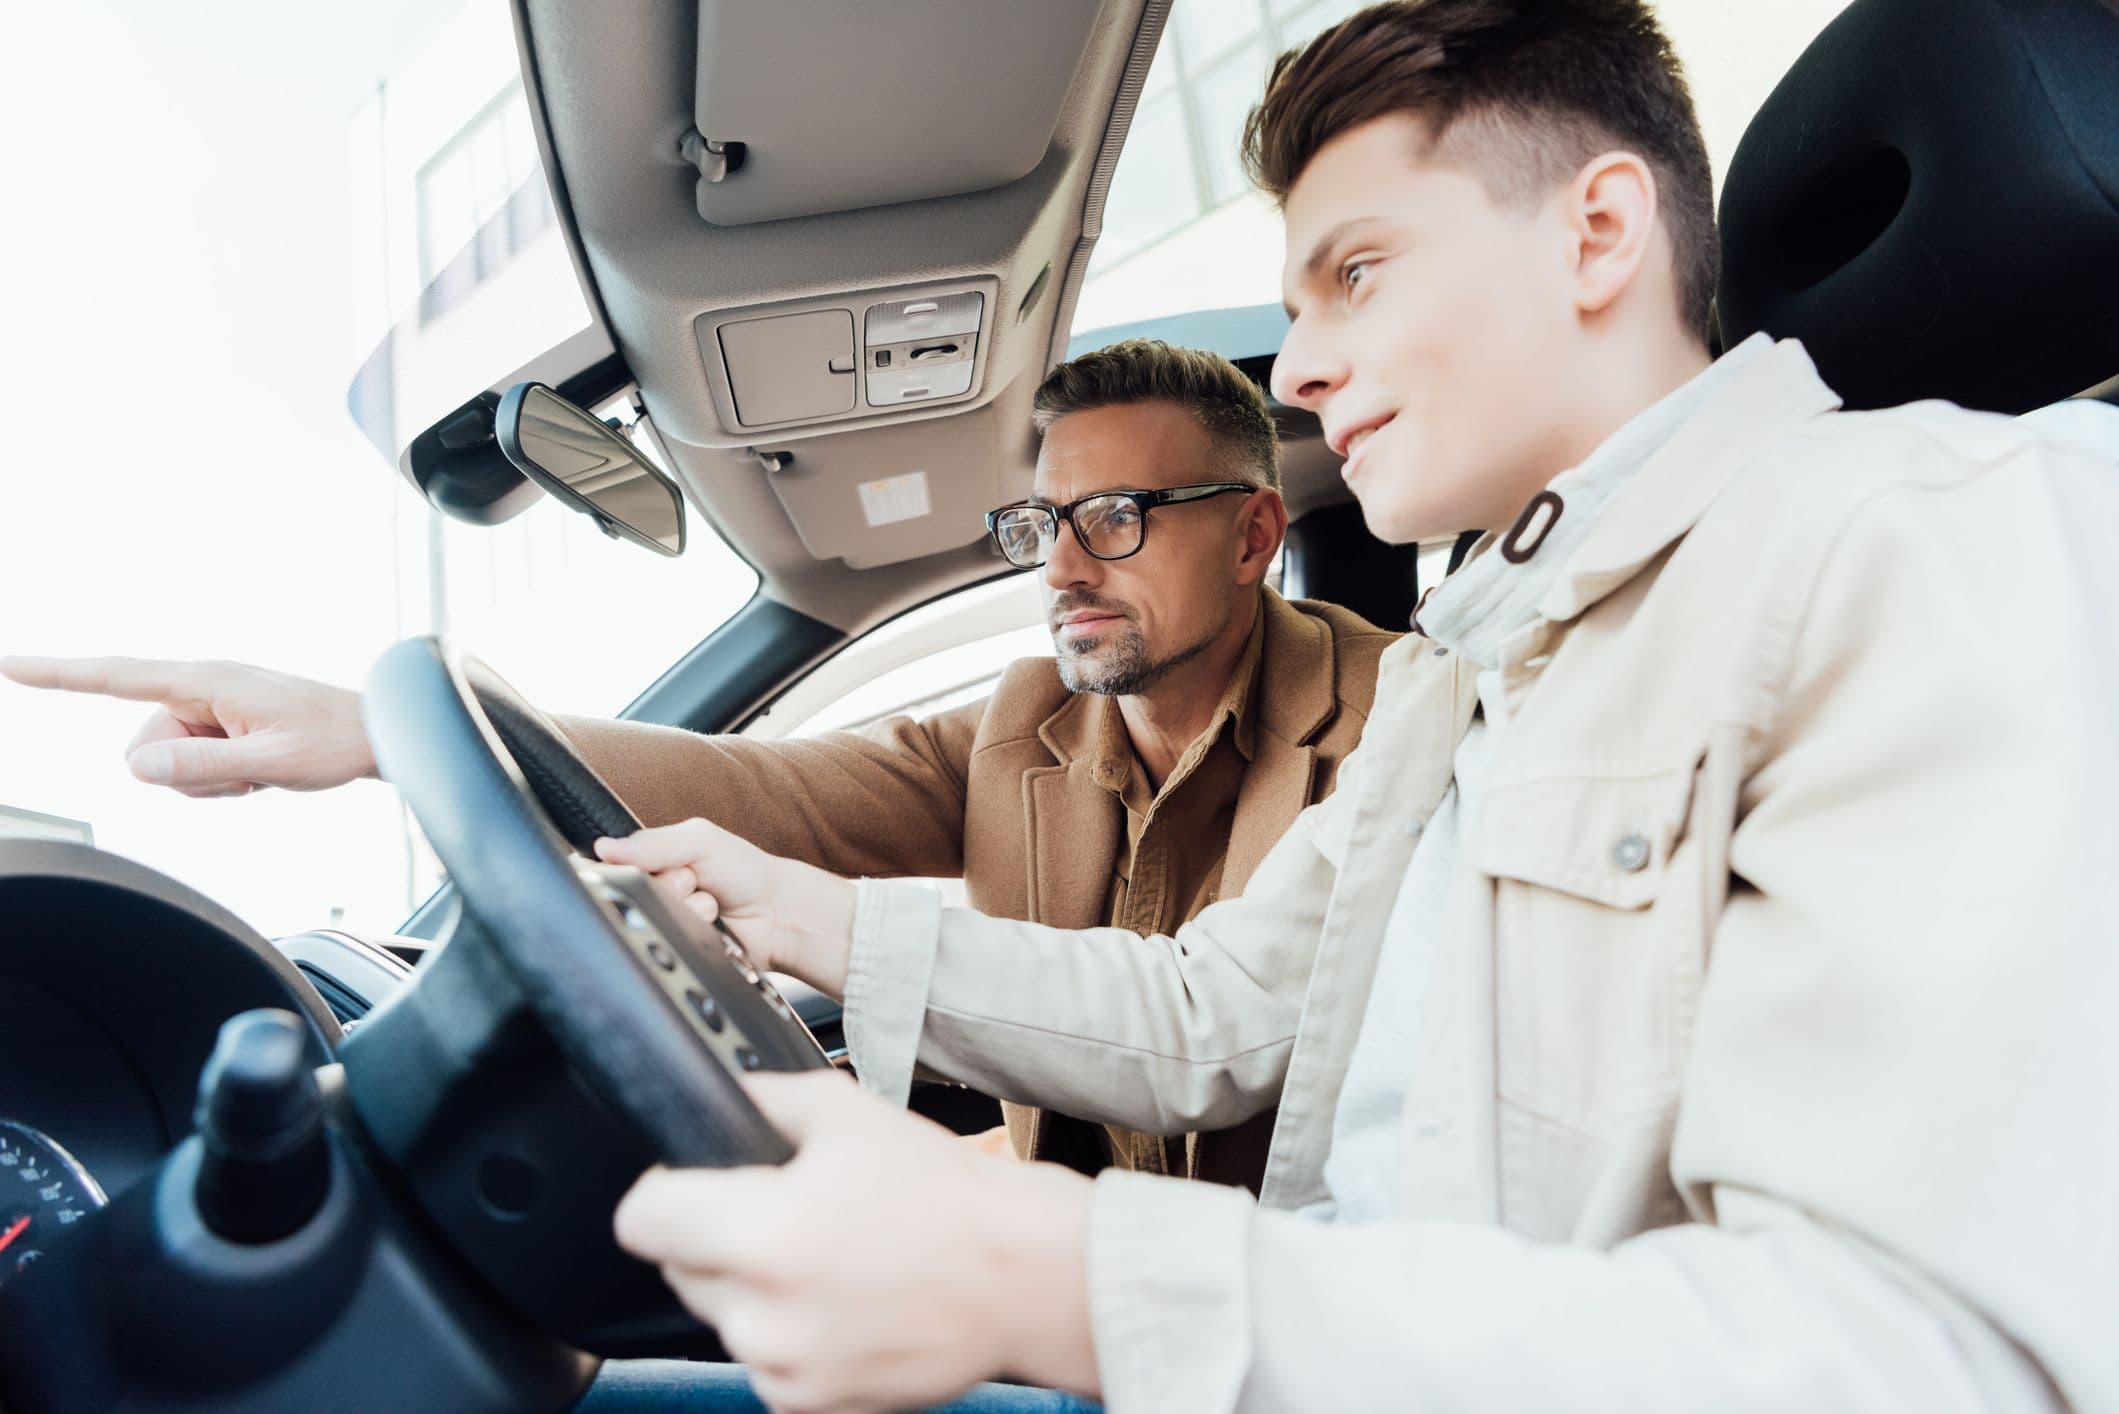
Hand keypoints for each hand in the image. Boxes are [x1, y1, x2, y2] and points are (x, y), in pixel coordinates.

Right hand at [0, 655, 372, 797]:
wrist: (378, 733)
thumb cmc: (334, 741)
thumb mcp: (271, 763)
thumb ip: (202, 768)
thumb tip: (137, 767)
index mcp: (208, 681)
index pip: (115, 676)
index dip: (58, 674)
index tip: (9, 665)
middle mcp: (203, 685)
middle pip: (145, 746)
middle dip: (184, 773)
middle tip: (248, 771)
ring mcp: (213, 705)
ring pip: (168, 761)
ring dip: (209, 778)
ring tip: (260, 768)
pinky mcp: (223, 722)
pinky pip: (193, 763)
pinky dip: (222, 777)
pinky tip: (261, 769)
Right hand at [595, 818, 857, 995]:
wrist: (778, 914)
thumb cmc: (743, 870)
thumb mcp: (701, 840)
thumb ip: (654, 842)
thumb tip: (603, 847)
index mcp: (650, 861)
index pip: (617, 864)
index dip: (643, 865)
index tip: (673, 864)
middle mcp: (652, 893)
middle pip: (633, 894)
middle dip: (672, 886)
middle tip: (696, 882)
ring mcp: (664, 922)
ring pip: (652, 920)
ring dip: (687, 910)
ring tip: (710, 905)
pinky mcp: (677, 951)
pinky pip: (669, 945)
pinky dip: (694, 932)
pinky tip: (713, 926)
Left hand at [615, 1072, 1097, 1413]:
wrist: (1020, 1277)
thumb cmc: (943, 1194)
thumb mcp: (846, 1113)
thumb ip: (760, 1099)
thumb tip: (711, 1097)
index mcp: (762, 1232)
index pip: (640, 1221)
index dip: (662, 1191)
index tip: (688, 1184)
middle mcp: (762, 1312)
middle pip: (679, 1267)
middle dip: (715, 1236)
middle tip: (787, 1212)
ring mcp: (782, 1366)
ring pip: (720, 1315)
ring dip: (750, 1288)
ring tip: (826, 1259)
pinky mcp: (807, 1403)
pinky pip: (760, 1359)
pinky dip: (785, 1331)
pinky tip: (841, 1301)